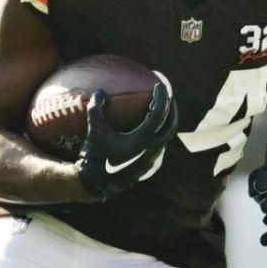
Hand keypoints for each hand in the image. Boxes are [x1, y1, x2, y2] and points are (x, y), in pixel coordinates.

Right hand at [76, 84, 177, 200]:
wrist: (95, 181)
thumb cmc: (95, 152)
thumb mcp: (94, 127)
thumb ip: (96, 106)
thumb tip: (100, 91)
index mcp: (143, 139)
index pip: (159, 114)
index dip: (161, 98)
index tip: (160, 86)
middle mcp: (151, 150)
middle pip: (170, 126)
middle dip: (172, 110)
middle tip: (169, 98)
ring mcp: (151, 159)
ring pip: (165, 138)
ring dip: (166, 123)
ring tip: (161, 113)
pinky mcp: (147, 166)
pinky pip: (158, 146)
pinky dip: (157, 134)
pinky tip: (150, 130)